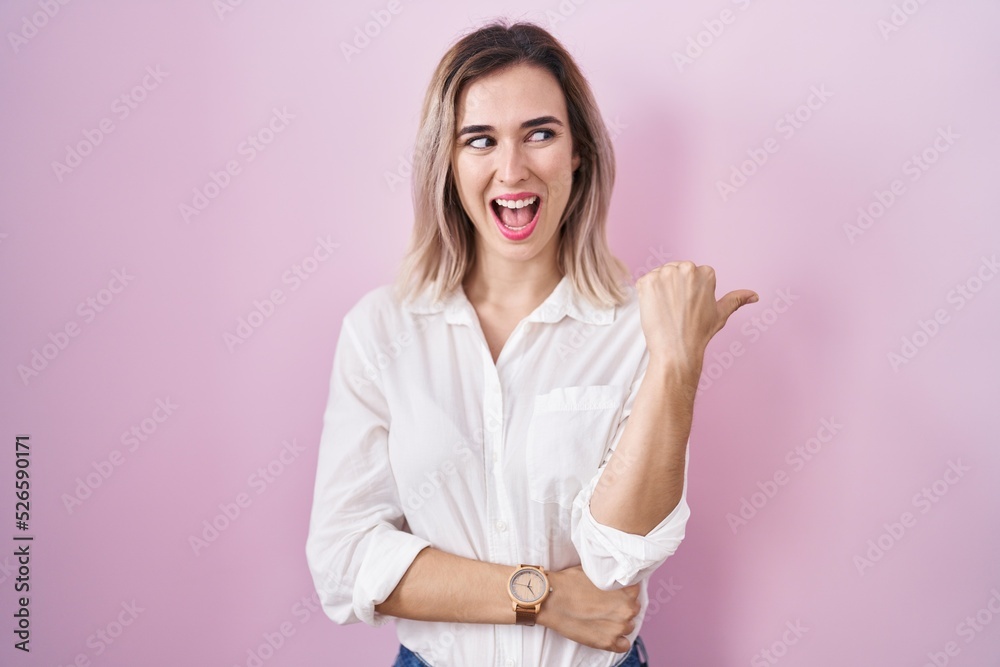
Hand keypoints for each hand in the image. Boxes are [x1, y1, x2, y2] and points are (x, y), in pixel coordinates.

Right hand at [536, 566, 640, 652]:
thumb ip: (609, 576)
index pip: (635, 590)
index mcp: (625, 591)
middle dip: (622, 605)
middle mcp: (626, 610)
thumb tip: (613, 575)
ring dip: (619, 622)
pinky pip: (624, 645)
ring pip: (628, 626)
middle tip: (607, 603)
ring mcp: (617, 628)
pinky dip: (618, 640)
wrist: (551, 599)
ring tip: (603, 617)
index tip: (616, 591)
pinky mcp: (606, 642)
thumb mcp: (593, 571)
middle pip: (633, 608)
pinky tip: (607, 632)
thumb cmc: (569, 583)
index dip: (624, 590)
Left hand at [636, 261, 756, 374]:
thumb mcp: (721, 314)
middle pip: (675, 271)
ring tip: (667, 309)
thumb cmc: (699, 333)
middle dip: (674, 286)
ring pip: (659, 275)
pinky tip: (655, 308)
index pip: (692, 274)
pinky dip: (646, 294)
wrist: (676, 349)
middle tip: (677, 309)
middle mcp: (686, 268)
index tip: (688, 306)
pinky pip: (644, 281)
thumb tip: (755, 296)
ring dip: (660, 289)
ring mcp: (665, 274)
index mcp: (706, 272)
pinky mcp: (647, 281)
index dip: (688, 291)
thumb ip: (736, 300)